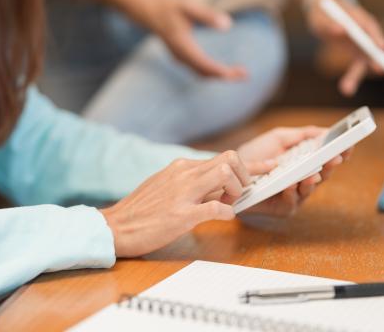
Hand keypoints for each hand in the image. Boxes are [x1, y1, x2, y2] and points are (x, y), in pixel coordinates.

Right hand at [101, 151, 251, 257]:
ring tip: (229, 205)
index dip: (250, 165)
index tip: (268, 167)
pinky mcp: (181, 215)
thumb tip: (216, 186)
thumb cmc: (141, 210)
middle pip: (231, 159)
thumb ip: (191, 183)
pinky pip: (216, 209)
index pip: (223, 157)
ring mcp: (183, 193)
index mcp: (182, 167)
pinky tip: (222, 218)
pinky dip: (227, 213)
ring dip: (236, 192)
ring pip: (226, 174)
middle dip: (246, 176)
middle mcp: (184, 173)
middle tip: (240, 194)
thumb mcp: (166, 186)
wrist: (115, 226)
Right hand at [140, 0, 246, 79]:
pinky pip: (199, 70)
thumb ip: (208, 15)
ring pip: (202, 74)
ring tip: (240, 73)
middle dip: (225, 76)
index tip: (239, 73)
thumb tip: (228, 25)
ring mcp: (180, 58)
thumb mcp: (188, 6)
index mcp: (182, 46)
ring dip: (220, 75)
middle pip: (205, 73)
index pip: (205, 65)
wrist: (147, 11)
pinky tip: (224, 69)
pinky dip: (213, 71)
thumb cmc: (168, 6)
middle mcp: (181, 56)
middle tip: (246, 75)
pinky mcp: (182, 57)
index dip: (222, 71)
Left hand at [236, 127, 350, 216]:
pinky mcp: (281, 208)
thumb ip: (301, 134)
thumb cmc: (256, 154)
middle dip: (331, 166)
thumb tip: (325, 130)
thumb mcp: (279, 138)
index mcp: (306, 164)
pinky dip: (290, 193)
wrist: (231, 170)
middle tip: (336, 157)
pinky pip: (290, 202)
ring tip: (314, 172)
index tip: (350, 144)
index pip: (328, 159)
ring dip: (312, 180)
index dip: (340, 153)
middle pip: (324, 174)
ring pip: (309, 190)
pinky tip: (290, 185)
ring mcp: (294, 195)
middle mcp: (303, 181)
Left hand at [306, 0, 383, 96]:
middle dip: (375, 59)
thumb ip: (330, 24)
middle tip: (380, 70)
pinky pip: (356, 67)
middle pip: (372, 48)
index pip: (370, 27)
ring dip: (357, 76)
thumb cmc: (323, 13)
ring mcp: (362, 44)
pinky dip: (351, 78)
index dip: (377, 37)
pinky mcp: (356, 53)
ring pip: (364, 62)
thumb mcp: (321, 17)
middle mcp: (365, 33)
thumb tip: (340, 30)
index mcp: (360, 18)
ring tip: (348, 90)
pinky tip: (346, 89)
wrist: (324, 11)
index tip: (382, 48)